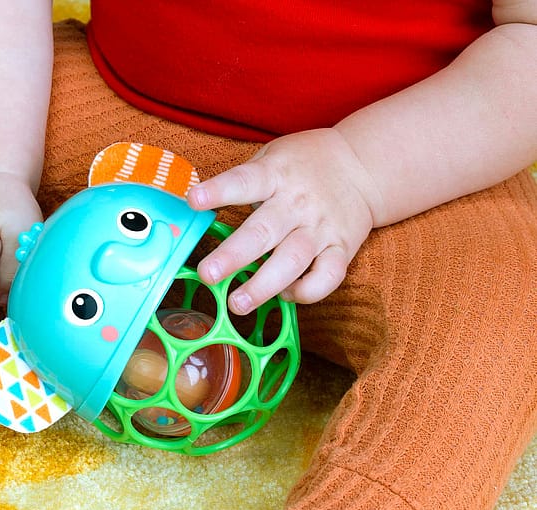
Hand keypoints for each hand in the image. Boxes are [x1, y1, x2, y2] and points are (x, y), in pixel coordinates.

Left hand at [188, 129, 380, 313]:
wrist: (363, 167)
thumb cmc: (305, 165)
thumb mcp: (272, 158)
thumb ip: (243, 182)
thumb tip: (197, 209)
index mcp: (277, 174)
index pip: (245, 182)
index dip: (219, 191)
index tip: (194, 201)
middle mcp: (298, 203)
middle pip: (264, 232)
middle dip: (233, 256)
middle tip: (208, 275)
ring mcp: (321, 228)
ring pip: (292, 261)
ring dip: (263, 286)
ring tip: (237, 304)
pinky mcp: (342, 249)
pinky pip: (327, 277)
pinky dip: (306, 292)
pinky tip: (286, 295)